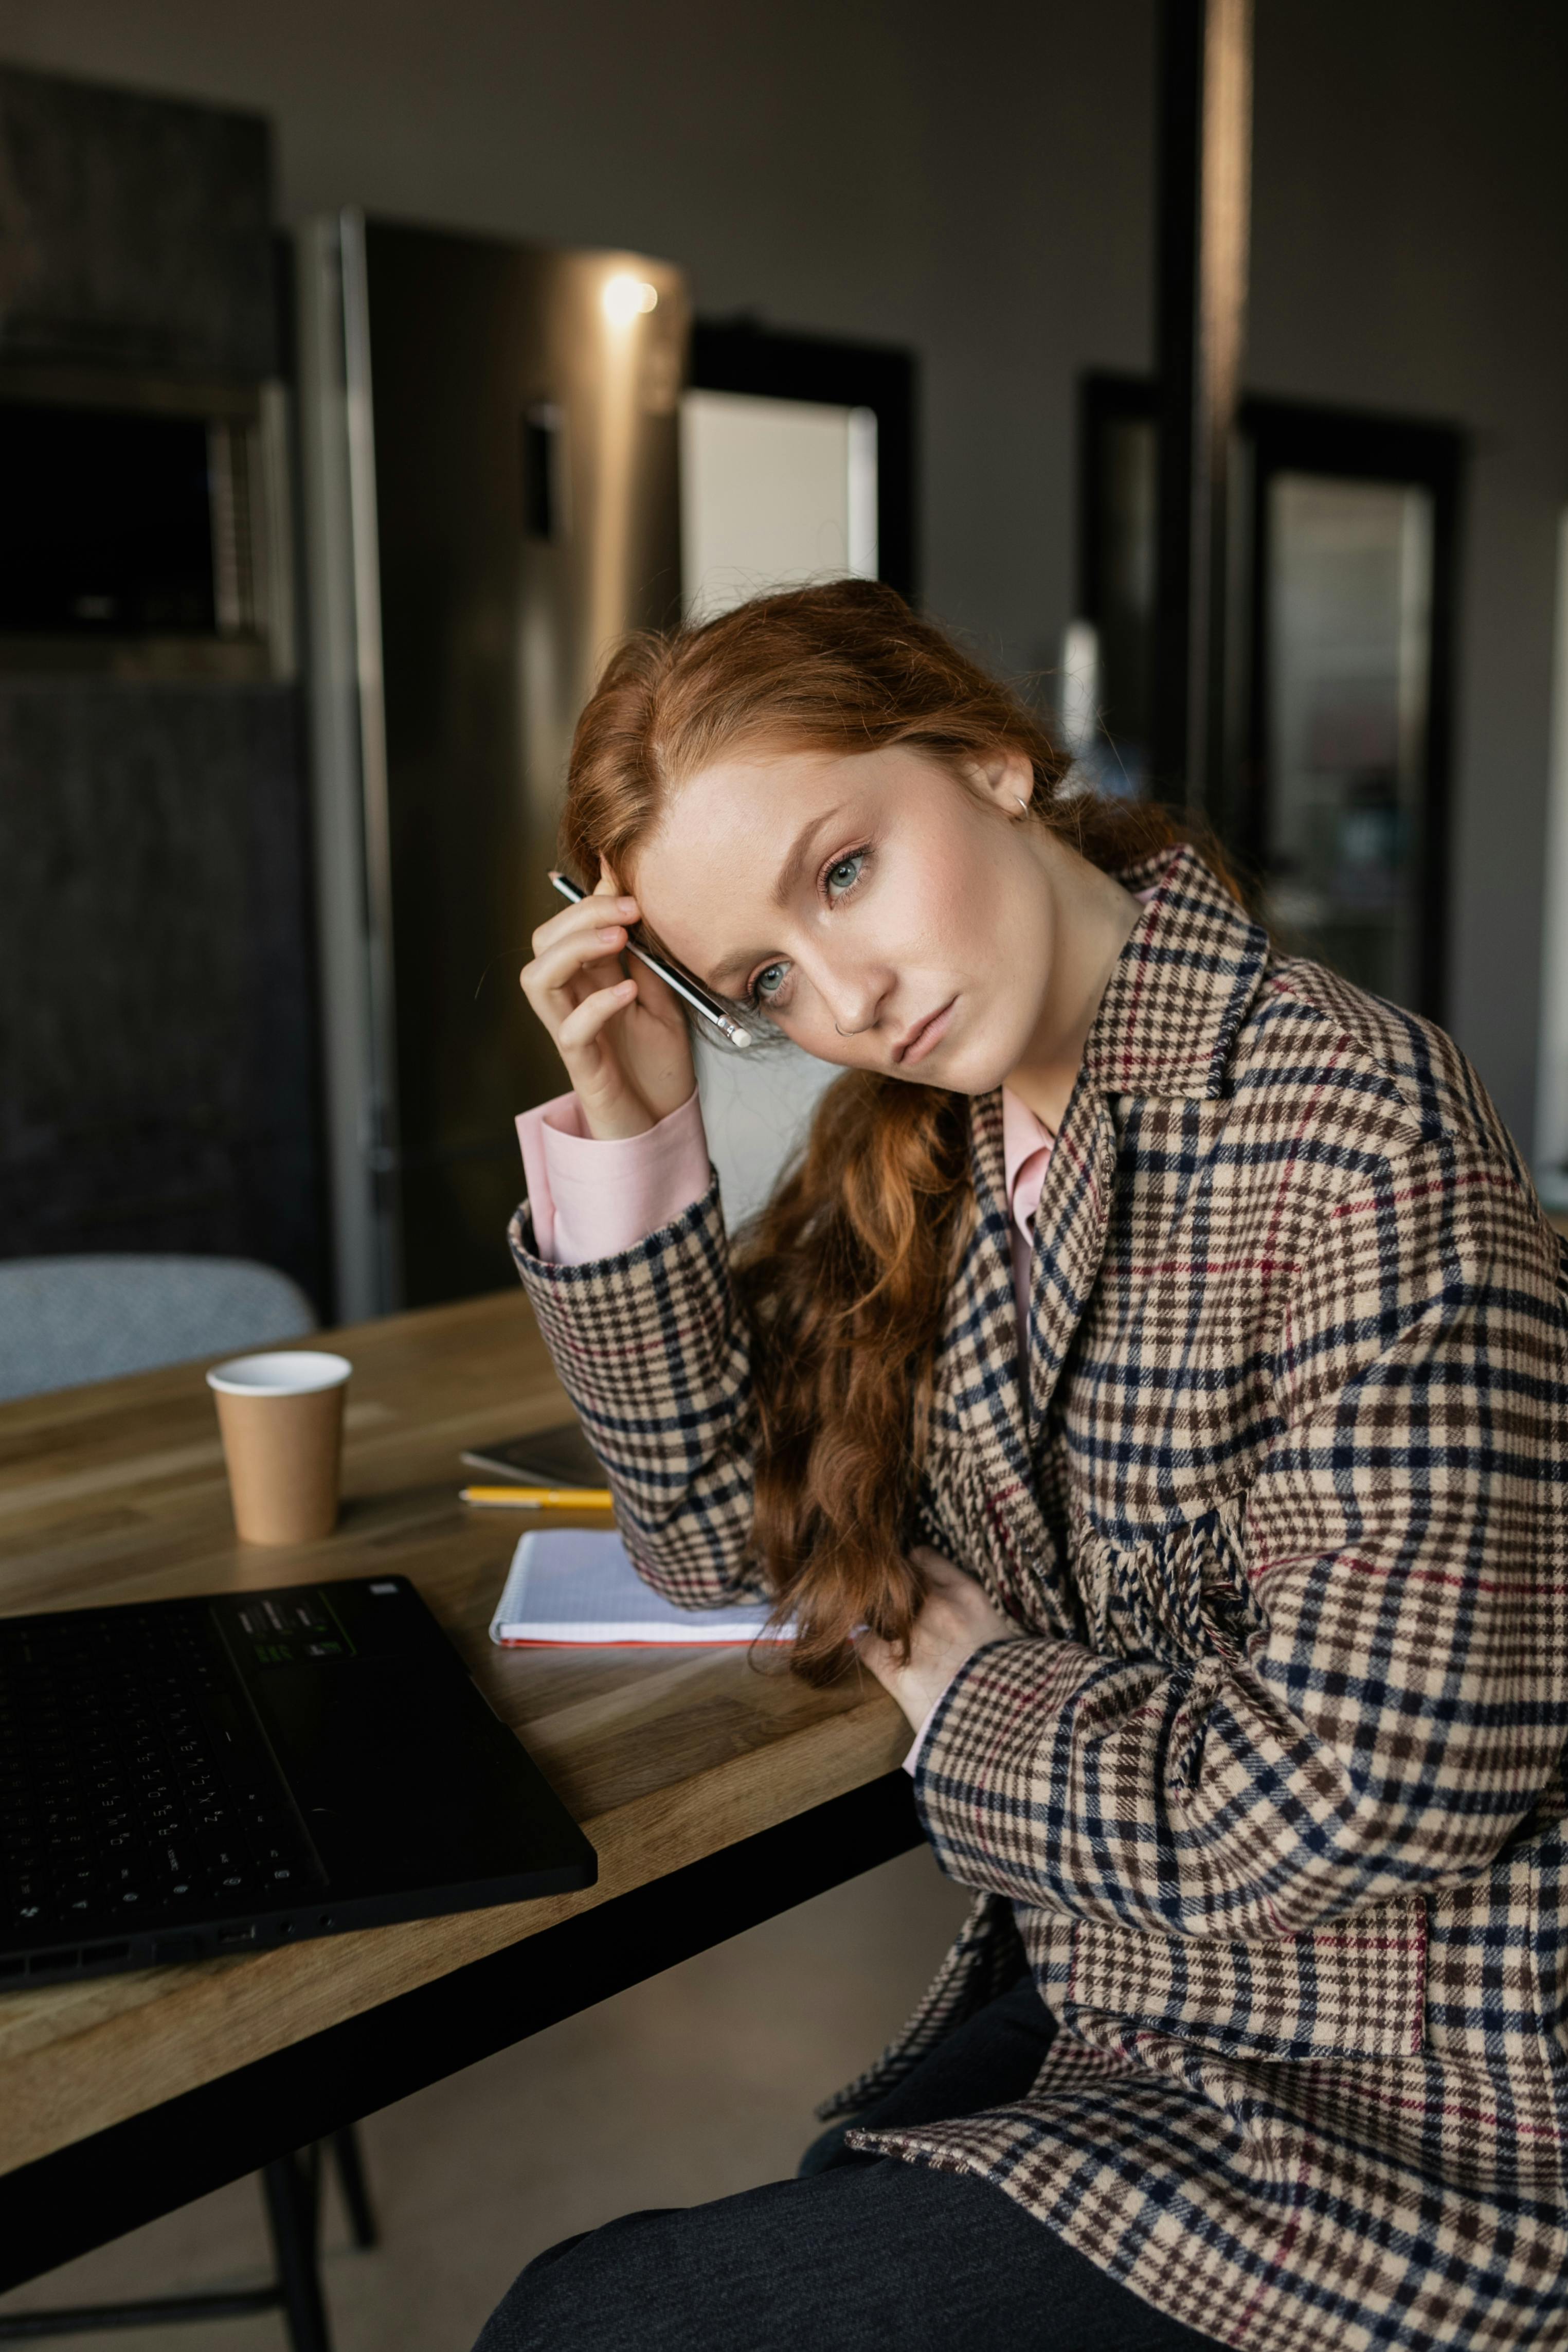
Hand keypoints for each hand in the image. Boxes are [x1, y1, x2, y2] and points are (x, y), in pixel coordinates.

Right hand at [521, 864, 696, 1138]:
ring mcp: (572, 1032)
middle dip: (581, 915)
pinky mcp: (583, 1066)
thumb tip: (634, 897)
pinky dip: (597, 1004)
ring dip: (574, 951)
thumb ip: (645, 952)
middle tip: (630, 909)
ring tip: (618, 940)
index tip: (626, 877)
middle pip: (544, 943)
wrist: (666, 1124)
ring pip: (537, 980)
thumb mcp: (663, 995)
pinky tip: (627, 991)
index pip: (568, 925)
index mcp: (589, 979)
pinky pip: (570, 1031)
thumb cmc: (659, 1063)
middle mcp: (572, 1001)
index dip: (589, 897)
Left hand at [856, 1546, 1020, 1731]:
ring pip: (877, 1606)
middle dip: (892, 1588)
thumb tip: (953, 1608)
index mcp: (967, 1594)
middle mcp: (937, 1607)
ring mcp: (914, 1637)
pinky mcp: (894, 1670)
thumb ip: (972, 1612)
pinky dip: (862, 1641)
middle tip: (893, 1601)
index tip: (908, 1574)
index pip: (923, 1557)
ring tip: (877, 1620)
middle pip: (896, 1578)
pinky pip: (865, 1643)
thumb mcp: (998, 1632)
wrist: (1004, 1725)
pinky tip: (864, 1642)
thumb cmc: (1010, 1682)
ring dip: (876, 1613)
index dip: (912, 1566)